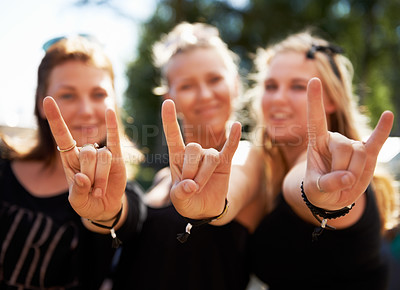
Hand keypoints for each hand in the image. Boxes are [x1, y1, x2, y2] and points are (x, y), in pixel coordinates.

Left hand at [43, 96, 126, 220]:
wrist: (105, 207)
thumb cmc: (87, 203)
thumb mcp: (77, 202)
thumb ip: (77, 192)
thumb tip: (81, 178)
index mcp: (70, 160)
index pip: (61, 136)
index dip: (56, 119)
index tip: (48, 100)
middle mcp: (84, 153)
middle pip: (87, 152)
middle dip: (91, 174)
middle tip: (92, 190)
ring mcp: (101, 153)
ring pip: (102, 156)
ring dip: (101, 177)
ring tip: (100, 189)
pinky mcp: (116, 157)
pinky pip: (114, 139)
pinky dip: (112, 125)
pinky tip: (109, 111)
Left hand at [162, 99, 240, 218]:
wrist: (205, 208)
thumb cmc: (187, 200)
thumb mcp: (178, 201)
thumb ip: (180, 193)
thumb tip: (190, 186)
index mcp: (178, 157)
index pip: (173, 135)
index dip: (170, 119)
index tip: (168, 102)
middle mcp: (194, 153)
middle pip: (193, 148)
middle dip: (192, 170)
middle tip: (191, 186)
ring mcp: (210, 156)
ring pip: (210, 157)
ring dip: (205, 175)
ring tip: (201, 186)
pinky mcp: (225, 162)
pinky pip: (231, 148)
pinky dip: (234, 138)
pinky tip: (237, 126)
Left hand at [304, 77, 393, 209]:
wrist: (332, 197)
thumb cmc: (318, 189)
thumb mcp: (315, 190)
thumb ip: (327, 184)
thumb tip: (346, 177)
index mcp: (317, 142)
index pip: (315, 119)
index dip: (314, 101)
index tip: (313, 80)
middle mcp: (335, 139)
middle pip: (344, 148)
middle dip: (341, 169)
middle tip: (336, 181)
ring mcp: (352, 145)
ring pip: (359, 155)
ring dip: (355, 173)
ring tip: (346, 179)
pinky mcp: (367, 153)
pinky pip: (376, 141)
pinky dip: (382, 129)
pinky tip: (388, 115)